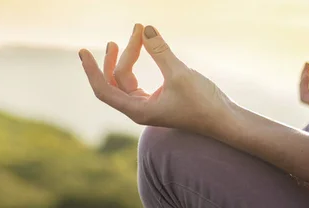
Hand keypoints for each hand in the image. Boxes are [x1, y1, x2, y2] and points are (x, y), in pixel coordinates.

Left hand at [78, 24, 232, 133]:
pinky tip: (145, 49)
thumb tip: (145, 29)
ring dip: (129, 56)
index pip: (104, 90)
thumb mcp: (180, 74)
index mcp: (138, 110)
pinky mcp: (158, 100)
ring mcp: (148, 105)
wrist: (224, 120)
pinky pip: (139, 80)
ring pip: (127, 79)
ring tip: (137, 33)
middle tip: (136, 31)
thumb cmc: (203, 102)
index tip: (83, 52)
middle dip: (121, 55)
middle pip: (116, 80)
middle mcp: (139, 109)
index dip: (92, 70)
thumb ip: (160, 51)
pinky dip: (140, 63)